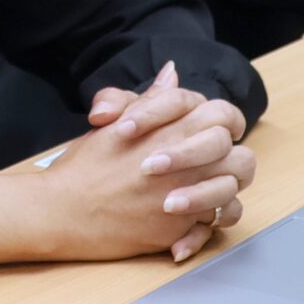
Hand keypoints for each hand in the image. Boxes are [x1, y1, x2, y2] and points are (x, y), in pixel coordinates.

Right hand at [0, 63, 256, 266]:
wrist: (61, 211)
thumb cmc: (83, 167)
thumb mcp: (113, 123)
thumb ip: (151, 99)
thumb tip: (171, 73)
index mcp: (173, 130)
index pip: (225, 116)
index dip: (226, 124)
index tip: (213, 133)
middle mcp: (187, 164)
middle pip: (242, 160)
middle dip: (232, 162)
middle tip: (214, 166)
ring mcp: (186, 199)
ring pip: (232, 196)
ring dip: (222, 194)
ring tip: (201, 193)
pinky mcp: (178, 230)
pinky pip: (212, 229)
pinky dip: (204, 228)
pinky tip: (188, 224)